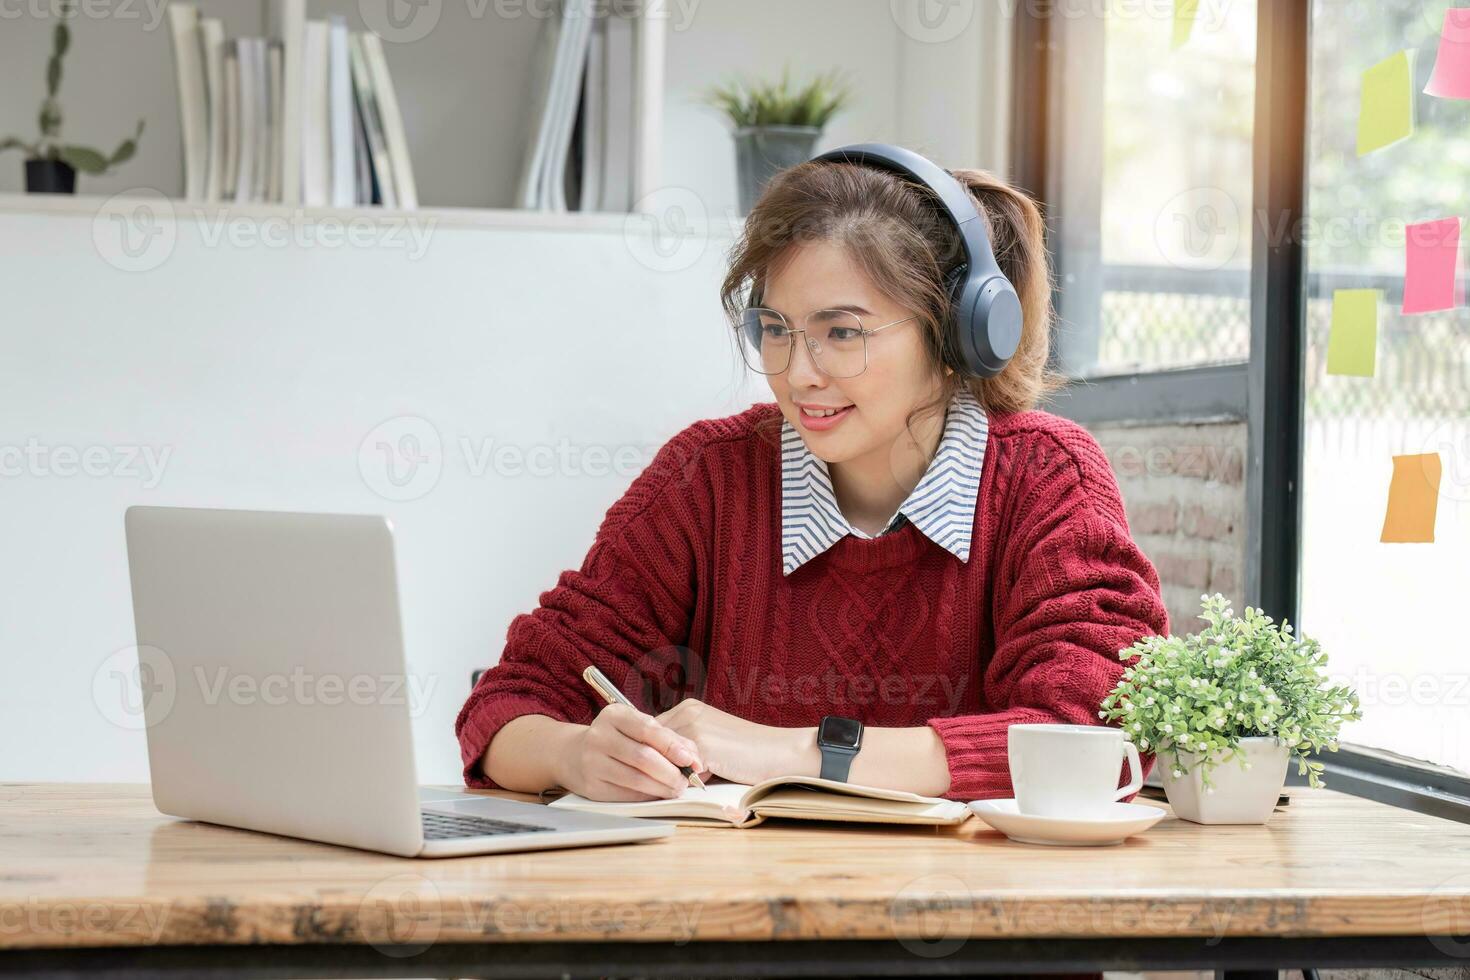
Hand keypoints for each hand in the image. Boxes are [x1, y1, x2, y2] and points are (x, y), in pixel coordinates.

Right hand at [557, 703, 705, 801]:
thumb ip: (666, 737)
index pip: (648, 730)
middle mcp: (599, 737)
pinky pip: (627, 795)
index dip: (673, 746)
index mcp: (614, 715)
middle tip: (687, 779)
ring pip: (636, 779)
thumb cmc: (615, 739)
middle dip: (671, 771)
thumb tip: (694, 756)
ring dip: (662, 787)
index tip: (692, 759)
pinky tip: (658, 793)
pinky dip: (648, 796)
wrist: (573, 754)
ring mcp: (592, 763)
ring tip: (676, 788)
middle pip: (643, 757)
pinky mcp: (592, 787)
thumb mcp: (635, 727)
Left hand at [656, 698, 813, 785]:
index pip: (651, 732)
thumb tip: (657, 766)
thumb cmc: (747, 752)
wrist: (779, 752)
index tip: (648, 770)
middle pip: (650, 743)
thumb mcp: (711, 742)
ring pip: (661, 757)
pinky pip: (677, 768)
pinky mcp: (703, 745)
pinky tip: (686, 791)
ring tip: (670, 789)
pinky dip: (679, 782)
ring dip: (665, 774)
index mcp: (689, 708)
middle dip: (652, 765)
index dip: (649, 753)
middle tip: (649, 784)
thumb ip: (685, 747)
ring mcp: (694, 726)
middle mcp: (688, 712)